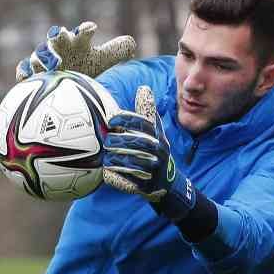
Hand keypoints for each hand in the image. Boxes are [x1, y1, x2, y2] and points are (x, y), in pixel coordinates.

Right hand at [14, 21, 135, 80]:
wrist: (64, 84)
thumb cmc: (84, 67)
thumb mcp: (102, 60)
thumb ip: (118, 50)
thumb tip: (131, 43)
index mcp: (77, 43)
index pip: (83, 33)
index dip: (86, 29)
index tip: (92, 28)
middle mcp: (60, 49)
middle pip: (56, 38)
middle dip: (58, 35)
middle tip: (60, 33)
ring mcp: (44, 61)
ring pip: (39, 55)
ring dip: (43, 56)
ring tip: (50, 62)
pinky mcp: (32, 75)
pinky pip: (23, 71)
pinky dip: (24, 70)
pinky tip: (26, 72)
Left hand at [102, 85, 196, 219]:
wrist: (167, 183)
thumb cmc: (155, 151)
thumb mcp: (155, 132)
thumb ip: (148, 112)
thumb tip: (144, 88)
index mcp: (158, 136)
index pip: (143, 123)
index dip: (126, 119)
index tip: (110, 119)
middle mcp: (159, 151)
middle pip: (137, 142)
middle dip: (118, 141)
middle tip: (107, 141)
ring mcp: (154, 169)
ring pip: (131, 162)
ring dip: (115, 159)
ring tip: (106, 157)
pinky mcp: (147, 185)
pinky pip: (128, 180)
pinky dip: (116, 176)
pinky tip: (108, 171)